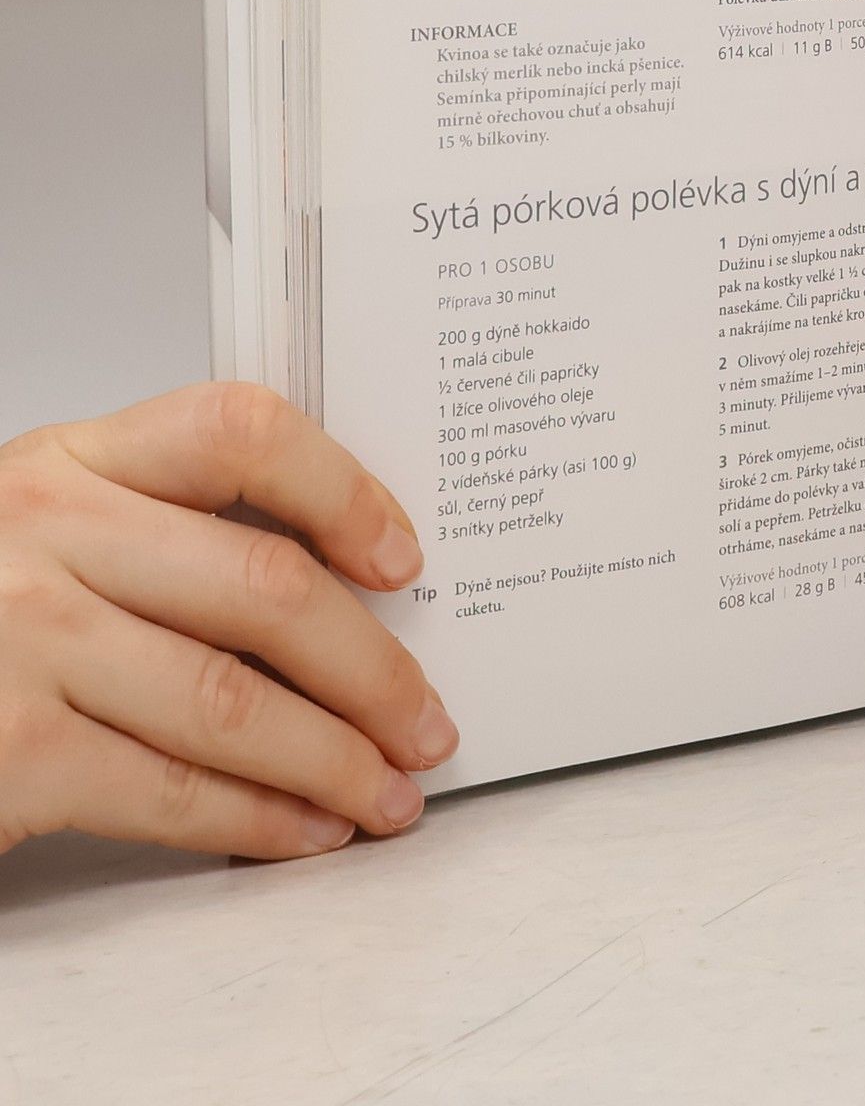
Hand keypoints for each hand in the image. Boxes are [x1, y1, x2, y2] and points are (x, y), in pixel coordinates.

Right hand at [0, 383, 456, 858]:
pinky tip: (307, 830)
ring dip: (335, 760)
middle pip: (265, 588)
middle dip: (374, 669)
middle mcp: (46, 533)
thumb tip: (352, 587)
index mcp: (74, 459)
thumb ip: (173, 527)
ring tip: (390, 793)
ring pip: (233, 701)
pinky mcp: (9, 752)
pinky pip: (170, 788)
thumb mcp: (54, 525)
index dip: (343, 490)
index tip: (405, 559)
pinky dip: (258, 819)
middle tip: (427, 721)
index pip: (240, 430)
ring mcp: (21, 641)